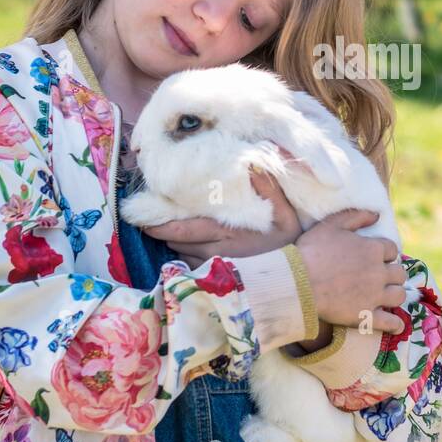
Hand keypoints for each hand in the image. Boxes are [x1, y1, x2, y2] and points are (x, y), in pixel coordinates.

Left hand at [142, 168, 301, 268]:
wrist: (299, 276)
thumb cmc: (290, 241)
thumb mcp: (286, 212)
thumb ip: (269, 188)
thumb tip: (253, 163)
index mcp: (228, 233)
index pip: (184, 229)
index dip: (160, 225)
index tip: (143, 219)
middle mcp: (218, 253)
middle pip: (178, 242)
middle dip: (164, 232)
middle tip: (152, 220)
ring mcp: (217, 268)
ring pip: (183, 255)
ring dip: (175, 244)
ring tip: (169, 232)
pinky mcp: (219, 279)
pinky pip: (193, 269)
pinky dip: (186, 258)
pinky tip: (187, 249)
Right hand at [296, 209, 406, 334]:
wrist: (298, 283)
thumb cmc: (311, 251)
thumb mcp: (332, 225)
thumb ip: (356, 216)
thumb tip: (377, 215)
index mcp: (373, 249)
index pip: (392, 250)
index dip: (385, 254)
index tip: (377, 258)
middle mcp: (379, 273)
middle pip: (399, 273)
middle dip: (392, 274)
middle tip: (380, 277)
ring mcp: (375, 296)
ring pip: (399, 295)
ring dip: (394, 294)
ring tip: (386, 296)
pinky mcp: (367, 316)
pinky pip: (390, 322)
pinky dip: (395, 324)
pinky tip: (395, 325)